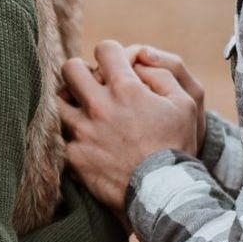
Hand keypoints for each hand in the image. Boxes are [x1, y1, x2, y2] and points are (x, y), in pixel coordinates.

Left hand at [59, 39, 201, 210]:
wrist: (162, 192)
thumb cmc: (177, 147)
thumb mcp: (185, 104)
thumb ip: (163, 74)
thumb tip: (140, 62)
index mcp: (126, 88)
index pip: (104, 49)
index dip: (110, 54)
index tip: (114, 66)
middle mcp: (99, 106)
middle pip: (70, 68)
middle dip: (80, 71)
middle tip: (91, 84)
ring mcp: (83, 131)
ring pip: (57, 102)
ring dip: (69, 102)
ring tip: (83, 111)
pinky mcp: (74, 156)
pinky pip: (60, 136)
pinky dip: (70, 135)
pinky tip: (83, 139)